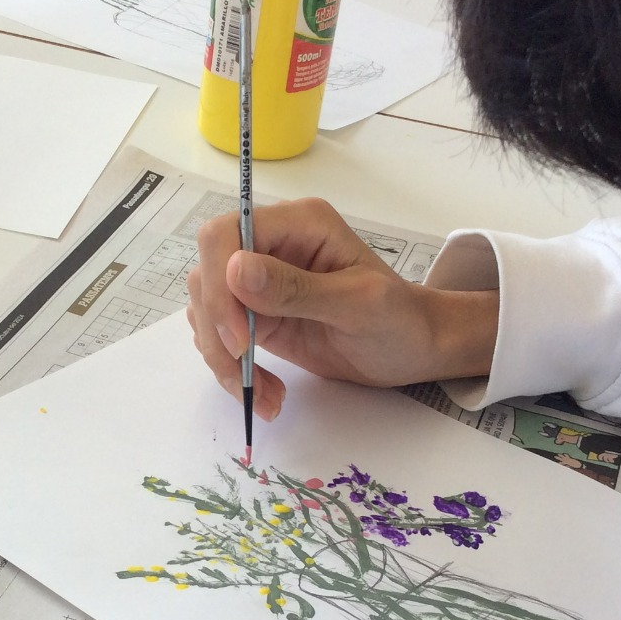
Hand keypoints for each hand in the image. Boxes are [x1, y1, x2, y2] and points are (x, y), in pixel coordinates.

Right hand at [186, 197, 499, 419]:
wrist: (413, 350)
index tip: (240, 340)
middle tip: (245, 379)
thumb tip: (235, 269)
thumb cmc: (400, 321)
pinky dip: (233, 369)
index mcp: (298, 224)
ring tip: (263, 395)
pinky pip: (220, 337)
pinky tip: (265, 391)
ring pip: (206, 311)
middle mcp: (272, 245)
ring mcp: (259, 281)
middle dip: (217, 332)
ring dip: (223, 359)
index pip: (225, 236)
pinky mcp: (256, 315)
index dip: (220, 285)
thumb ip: (296, 288)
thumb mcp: (356, 304)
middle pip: (207, 275)